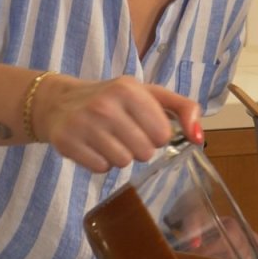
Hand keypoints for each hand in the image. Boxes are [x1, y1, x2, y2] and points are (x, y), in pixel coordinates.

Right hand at [34, 75, 202, 171]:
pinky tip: (93, 146)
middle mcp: (105, 105)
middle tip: (123, 133)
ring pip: (123, 162)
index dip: (155, 134)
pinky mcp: (68, 142)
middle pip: (144, 152)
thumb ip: (183, 108)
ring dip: (119, 156)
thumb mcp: (148, 94)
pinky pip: (101, 169)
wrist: (58, 101)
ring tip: (108, 139)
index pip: (163, 134)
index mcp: (128, 89)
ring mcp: (84, 124)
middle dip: (138, 147)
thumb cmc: (111, 99)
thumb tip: (199, 137)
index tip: (141, 124)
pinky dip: (100, 162)